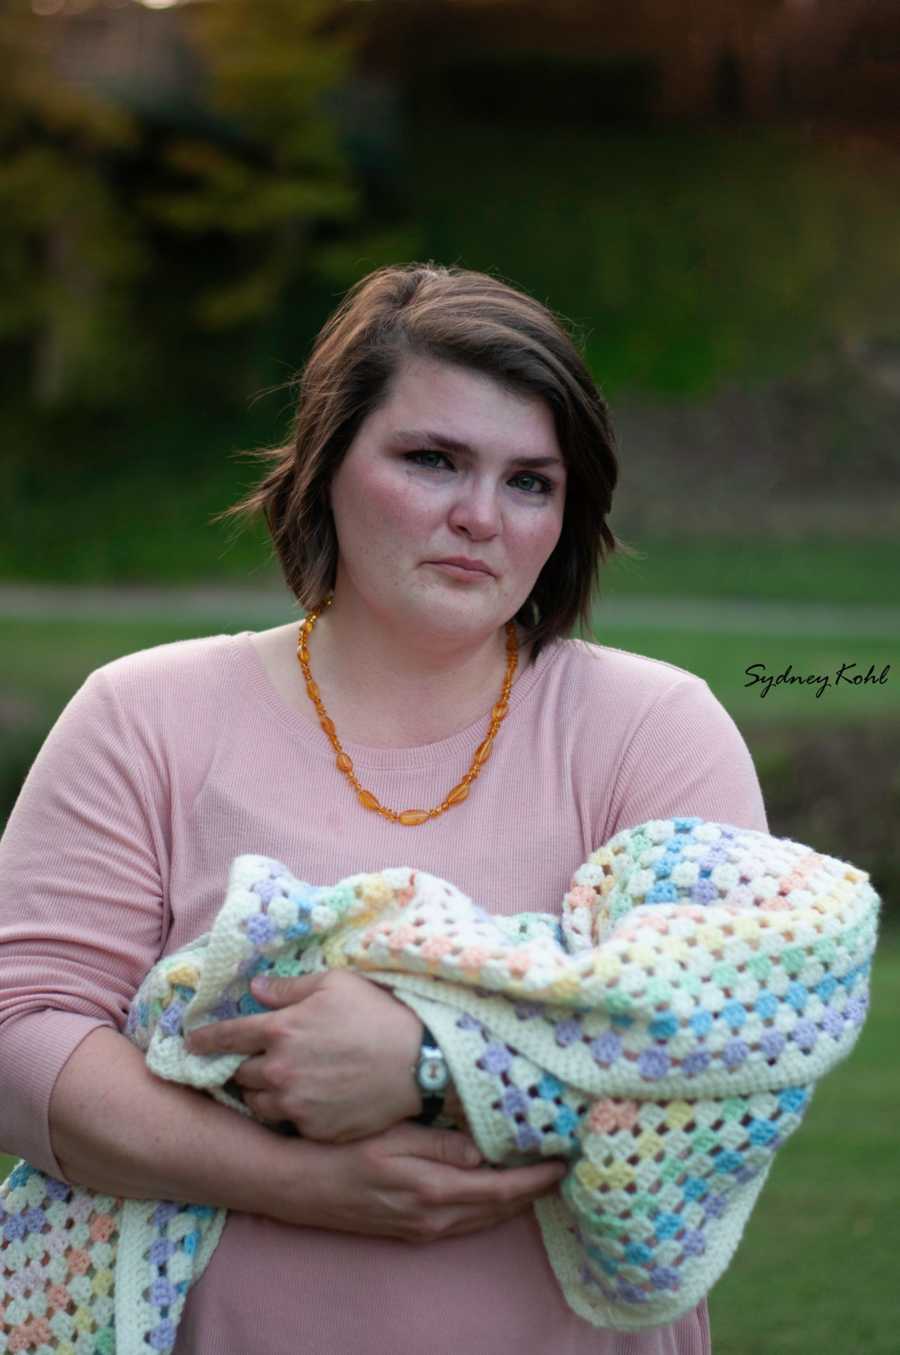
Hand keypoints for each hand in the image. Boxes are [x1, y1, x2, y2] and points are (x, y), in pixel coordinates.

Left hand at [185, 970, 423, 1141]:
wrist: (419, 1061)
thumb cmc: (377, 1014)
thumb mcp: (334, 984)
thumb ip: (288, 988)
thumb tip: (255, 990)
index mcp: (280, 1030)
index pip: (226, 1037)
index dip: (205, 1039)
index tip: (191, 1043)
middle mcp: (279, 1070)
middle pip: (240, 1075)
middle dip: (243, 1068)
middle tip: (256, 1062)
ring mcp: (296, 1105)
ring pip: (260, 1104)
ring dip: (264, 1093)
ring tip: (282, 1084)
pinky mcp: (314, 1130)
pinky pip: (289, 1125)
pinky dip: (292, 1113)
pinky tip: (310, 1101)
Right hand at [283, 1121, 568, 1243]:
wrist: (302, 1187)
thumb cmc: (344, 1152)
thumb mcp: (392, 1136)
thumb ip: (438, 1144)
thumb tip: (480, 1153)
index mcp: (432, 1192)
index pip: (499, 1190)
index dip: (534, 1180)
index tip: (562, 1164)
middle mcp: (433, 1218)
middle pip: (498, 1209)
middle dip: (531, 1191)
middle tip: (559, 1167)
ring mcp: (422, 1229)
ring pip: (482, 1219)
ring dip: (512, 1201)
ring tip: (535, 1176)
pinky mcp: (412, 1231)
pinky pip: (463, 1221)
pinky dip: (487, 1206)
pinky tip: (493, 1189)